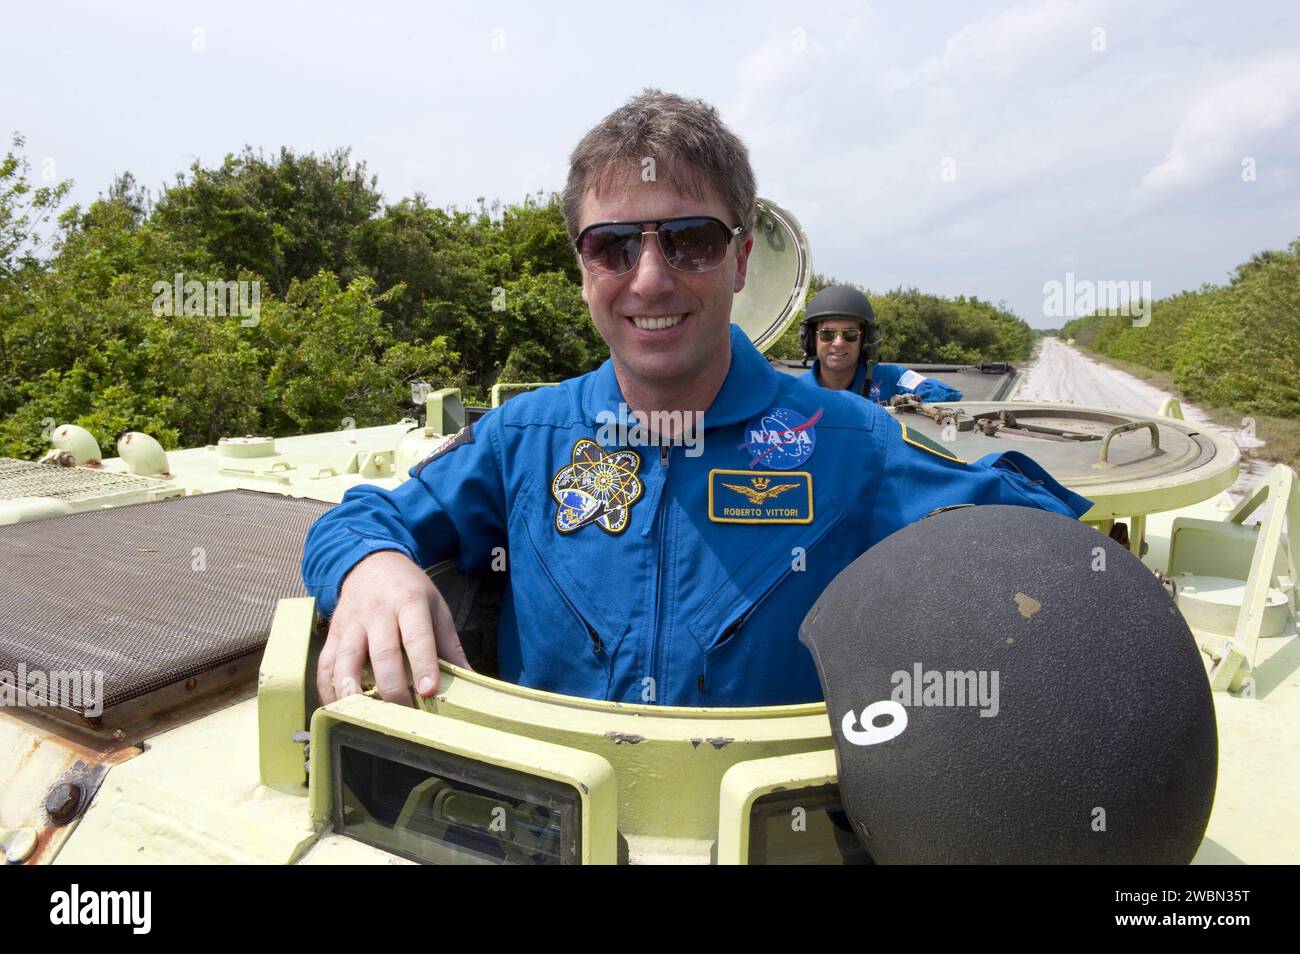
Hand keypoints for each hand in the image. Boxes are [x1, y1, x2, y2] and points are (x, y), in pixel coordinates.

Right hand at [316, 550, 472, 706]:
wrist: (372, 564)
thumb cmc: (410, 592)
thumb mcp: (436, 609)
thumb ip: (451, 648)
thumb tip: (472, 684)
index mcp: (409, 603)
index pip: (417, 636)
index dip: (422, 664)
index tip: (428, 691)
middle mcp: (378, 612)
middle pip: (382, 653)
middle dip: (392, 686)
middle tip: (404, 713)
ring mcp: (352, 623)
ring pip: (346, 659)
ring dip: (352, 689)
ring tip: (361, 715)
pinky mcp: (334, 634)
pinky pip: (325, 663)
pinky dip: (328, 688)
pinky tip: (338, 708)